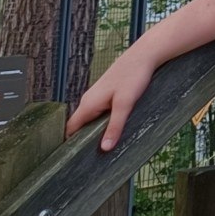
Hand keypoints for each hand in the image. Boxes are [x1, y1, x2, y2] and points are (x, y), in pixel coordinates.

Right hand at [65, 37, 158, 151]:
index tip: (73, 160)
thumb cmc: (134, 76)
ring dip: (95, 131)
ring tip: (103, 148)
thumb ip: (115, 126)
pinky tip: (114, 129)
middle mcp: (89, 100)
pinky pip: (100, 111)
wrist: (145, 54)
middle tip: (92, 159)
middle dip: (84, 140)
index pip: (70, 129)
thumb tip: (105, 149)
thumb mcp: (125, 104)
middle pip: (80, 125)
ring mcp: (98, 96)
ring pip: (91, 118)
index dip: (69, 144)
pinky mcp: (107, 93)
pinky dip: (103, 122)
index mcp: (87, 104)